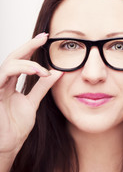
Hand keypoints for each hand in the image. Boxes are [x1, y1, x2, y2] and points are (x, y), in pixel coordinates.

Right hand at [0, 33, 62, 155]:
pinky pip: (5, 74)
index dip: (32, 48)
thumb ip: (42, 86)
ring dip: (28, 62)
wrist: (8, 144)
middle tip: (44, 37)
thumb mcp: (32, 102)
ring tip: (43, 68)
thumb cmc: (15, 126)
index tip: (46, 38)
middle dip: (29, 45)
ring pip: (9, 63)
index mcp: (10, 82)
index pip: (21, 60)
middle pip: (15, 56)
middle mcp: (3, 81)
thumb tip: (57, 72)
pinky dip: (20, 69)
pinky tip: (36, 70)